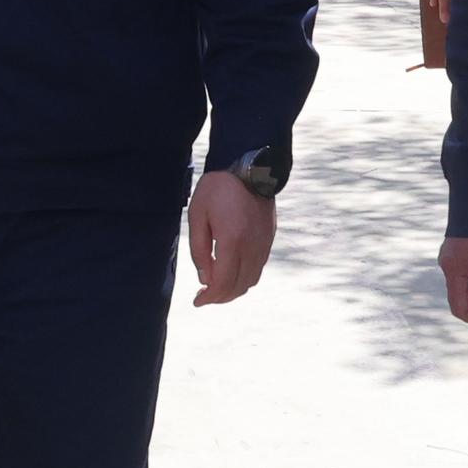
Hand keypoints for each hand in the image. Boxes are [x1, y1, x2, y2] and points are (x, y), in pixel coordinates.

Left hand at [186, 168, 277, 305]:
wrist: (249, 166)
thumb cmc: (218, 189)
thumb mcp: (197, 216)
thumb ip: (199, 250)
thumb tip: (205, 278)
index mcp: (232, 241)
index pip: (223, 283)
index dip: (210, 298)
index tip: (198, 301)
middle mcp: (252, 247)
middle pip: (239, 286)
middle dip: (221, 297)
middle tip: (205, 296)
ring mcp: (264, 244)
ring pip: (251, 280)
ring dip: (234, 289)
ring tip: (217, 287)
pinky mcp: (269, 238)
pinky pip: (258, 267)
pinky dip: (245, 277)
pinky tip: (232, 272)